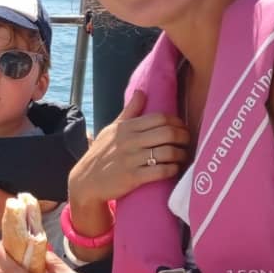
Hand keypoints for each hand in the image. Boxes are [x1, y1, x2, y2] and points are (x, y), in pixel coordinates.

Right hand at [68, 90, 189, 206]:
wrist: (86, 181)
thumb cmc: (101, 154)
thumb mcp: (111, 130)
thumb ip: (129, 111)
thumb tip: (141, 91)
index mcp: (125, 128)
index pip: (159, 118)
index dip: (176, 122)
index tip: (181, 128)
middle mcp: (129, 141)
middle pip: (168, 133)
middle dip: (184, 137)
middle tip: (187, 142)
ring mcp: (131, 160)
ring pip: (168, 152)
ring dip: (181, 154)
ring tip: (182, 156)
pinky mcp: (133, 177)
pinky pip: (161, 171)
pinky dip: (173, 169)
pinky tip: (174, 168)